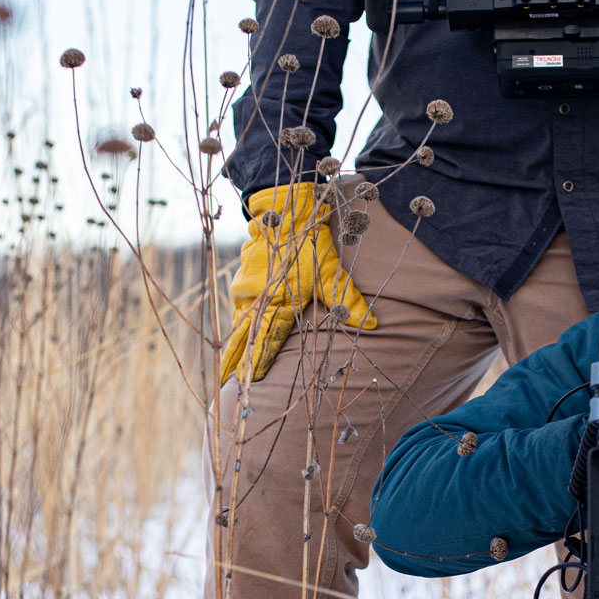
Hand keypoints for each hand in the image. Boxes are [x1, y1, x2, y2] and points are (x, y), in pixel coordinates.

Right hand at [219, 182, 379, 383]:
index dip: (255, 366)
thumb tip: (374, 325)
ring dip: (233, 348)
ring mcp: (245, 291)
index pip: (264, 343)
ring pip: (237, 326)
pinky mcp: (242, 282)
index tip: (245, 386)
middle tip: (225, 389)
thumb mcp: (331, 272)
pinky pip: (238, 311)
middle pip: (241, 341)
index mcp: (277, 303)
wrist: (282, 209)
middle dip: (232, 366)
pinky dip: (236, 327)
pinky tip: (234, 339)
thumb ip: (349, 302)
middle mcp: (256, 301)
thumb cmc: (308, 243)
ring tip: (226, 372)